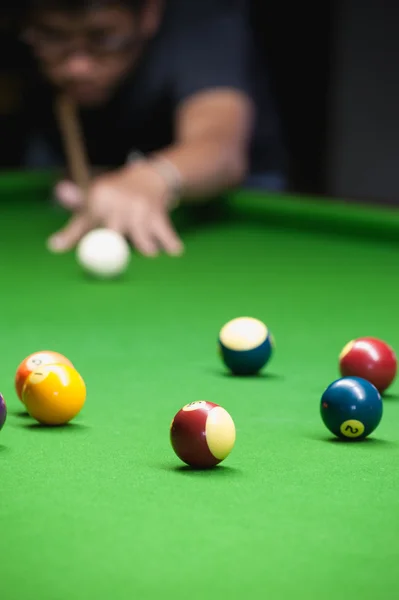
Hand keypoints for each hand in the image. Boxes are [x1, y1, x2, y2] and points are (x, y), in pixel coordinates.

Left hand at [47, 163, 183, 256]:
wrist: (149, 176)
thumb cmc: (115, 198)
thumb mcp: (93, 204)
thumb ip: (75, 227)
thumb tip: (53, 247)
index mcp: (99, 197)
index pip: (85, 222)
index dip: (74, 238)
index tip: (63, 250)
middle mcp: (119, 201)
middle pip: (113, 235)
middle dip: (114, 251)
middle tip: (116, 265)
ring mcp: (140, 207)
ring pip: (141, 240)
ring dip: (147, 250)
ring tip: (149, 254)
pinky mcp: (159, 213)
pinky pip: (165, 235)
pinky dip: (170, 245)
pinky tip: (174, 252)